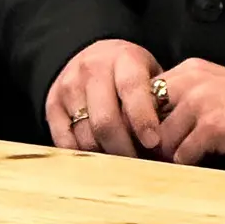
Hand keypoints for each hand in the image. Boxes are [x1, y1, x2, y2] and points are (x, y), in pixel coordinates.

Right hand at [46, 40, 165, 155]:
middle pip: (105, 121)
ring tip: (124, 165)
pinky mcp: (52, 105)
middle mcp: (91, 69)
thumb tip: (172, 143)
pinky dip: (85, 158)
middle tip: (141, 165)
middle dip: (125, 150)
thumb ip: (160, 102)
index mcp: (122, 58)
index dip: (143, 119)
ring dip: (107, 158)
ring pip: (86, 136)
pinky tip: (100, 161)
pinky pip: (66, 142)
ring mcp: (68, 86)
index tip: (154, 142)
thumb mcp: (151, 76)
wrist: (94, 57)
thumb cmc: (131, 75)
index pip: (132, 89)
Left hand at [154, 59, 224, 165]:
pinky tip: (199, 162)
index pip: (147, 92)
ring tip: (180, 159)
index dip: (145, 117)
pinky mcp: (212, 129)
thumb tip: (156, 120)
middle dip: (152, 137)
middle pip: (149, 115)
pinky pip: (183, 154)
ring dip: (170, 153)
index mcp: (189, 69)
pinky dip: (188, 163)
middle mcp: (191, 82)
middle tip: (159, 152)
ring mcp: (200, 104)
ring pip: (163, 138)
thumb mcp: (214, 86)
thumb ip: (186, 95)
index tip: (149, 133)